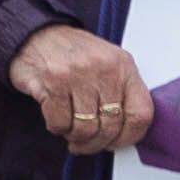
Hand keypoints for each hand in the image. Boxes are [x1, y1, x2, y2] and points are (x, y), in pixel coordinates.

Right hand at [7, 22, 151, 155]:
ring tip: (71, 129)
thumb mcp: (108, 65)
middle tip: (86, 143)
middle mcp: (105, 70)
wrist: (38, 35)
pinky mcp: (53, 83)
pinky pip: (60, 123)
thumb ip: (121, 94)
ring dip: (76, 137)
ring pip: (85, 129)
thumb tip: (126, 134)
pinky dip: (57, 128)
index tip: (116, 143)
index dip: (129, 137)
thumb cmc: (75, 55)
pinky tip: (57, 118)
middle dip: (97, 143)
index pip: (141, 114)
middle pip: (111, 127)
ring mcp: (79, 76)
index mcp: (125, 68)